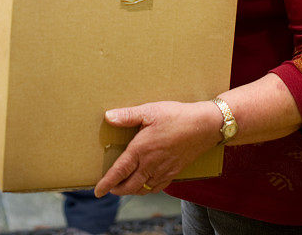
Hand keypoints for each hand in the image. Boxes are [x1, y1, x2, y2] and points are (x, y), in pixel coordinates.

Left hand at [94, 100, 220, 197]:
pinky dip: (147, 190)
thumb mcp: (150, 111)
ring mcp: (163, 170)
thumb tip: (108, 117)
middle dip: (117, 190)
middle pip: (129, 186)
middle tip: (109, 189)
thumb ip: (128, 115)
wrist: (204, 126)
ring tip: (125, 187)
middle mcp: (150, 164)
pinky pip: (157, 187)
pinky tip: (146, 184)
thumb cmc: (176, 116)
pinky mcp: (174, 172)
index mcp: (141, 149)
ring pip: (143, 189)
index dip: (107, 183)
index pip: (119, 171)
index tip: (98, 191)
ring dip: (131, 191)